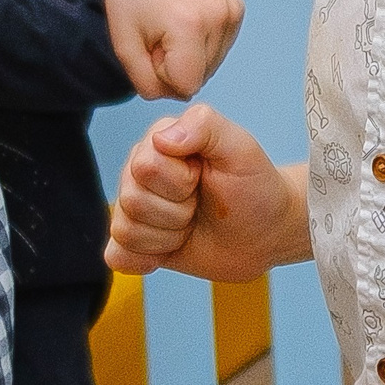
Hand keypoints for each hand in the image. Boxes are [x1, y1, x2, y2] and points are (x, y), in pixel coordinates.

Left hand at [97, 0, 243, 98]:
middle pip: (202, 76)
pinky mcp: (238, 6)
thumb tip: (179, 93)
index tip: (151, 45)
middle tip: (159, 34)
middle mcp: (220, 16)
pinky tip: (188, 19)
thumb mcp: (125, 49)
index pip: (186, 86)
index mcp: (190, 26)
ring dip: (191, 54)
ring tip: (172, 25)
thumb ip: (148, 85)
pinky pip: (222, 46)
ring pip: (213, 64)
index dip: (163, 73)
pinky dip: (204, 41)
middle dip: (178, 65)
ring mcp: (233, 10)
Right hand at [106, 103, 304, 281]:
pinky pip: (118, 255)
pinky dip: (145, 259)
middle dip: (177, 212)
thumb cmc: (255, 187)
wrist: (266, 233)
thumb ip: (205, 125)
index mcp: (159, 141)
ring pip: (125, 231)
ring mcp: (136, 207)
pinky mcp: (137, 242)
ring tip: (191, 223)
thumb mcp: (240, 148)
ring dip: (168, 236)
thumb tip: (162, 137)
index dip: (180, 183)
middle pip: (132, 200)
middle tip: (199, 204)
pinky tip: (170, 250)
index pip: (145, 166)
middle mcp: (140, 171)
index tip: (203, 177)